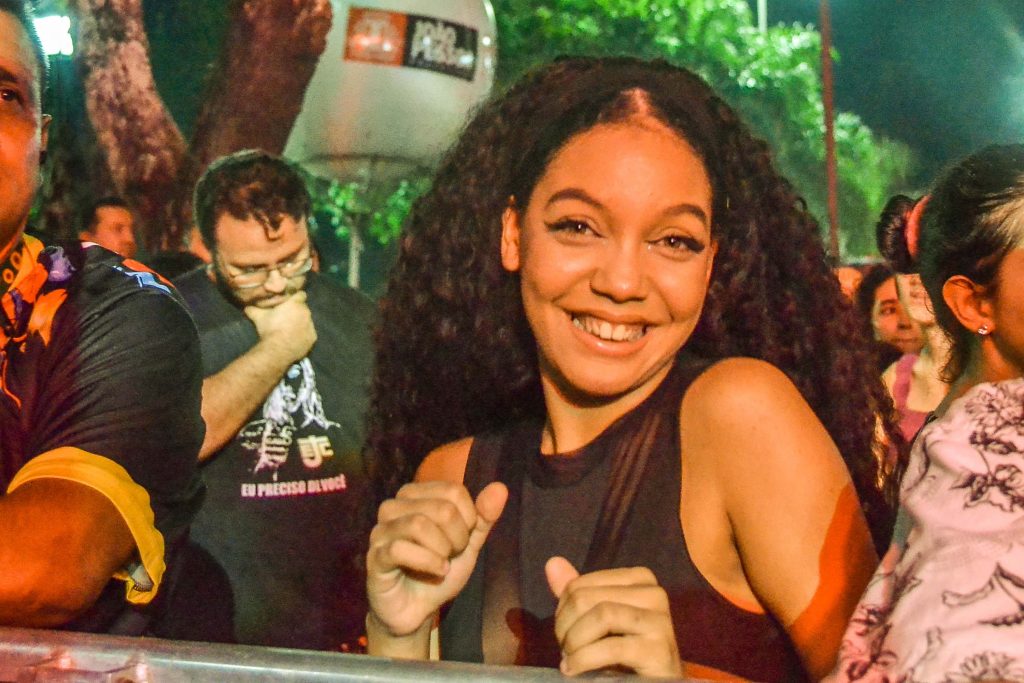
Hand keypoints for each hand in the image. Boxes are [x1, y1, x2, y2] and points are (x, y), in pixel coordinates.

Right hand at [244, 291, 315, 363]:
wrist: (277, 350)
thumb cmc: (269, 329)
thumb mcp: (258, 317)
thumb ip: (253, 309)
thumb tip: (246, 306)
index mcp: (295, 304)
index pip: (300, 294)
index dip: (295, 297)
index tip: (289, 301)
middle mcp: (306, 312)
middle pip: (303, 308)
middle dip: (297, 311)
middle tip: (287, 317)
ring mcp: (311, 326)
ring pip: (307, 321)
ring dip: (301, 323)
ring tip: (290, 329)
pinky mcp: (312, 338)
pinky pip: (309, 334)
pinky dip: (304, 335)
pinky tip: (295, 339)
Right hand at [367, 481, 507, 639]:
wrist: (416, 610)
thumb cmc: (438, 569)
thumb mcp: (467, 543)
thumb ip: (483, 516)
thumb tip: (500, 487)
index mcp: (415, 495)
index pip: (453, 491)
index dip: (468, 518)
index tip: (462, 539)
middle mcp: (393, 507)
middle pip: (441, 508)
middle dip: (457, 538)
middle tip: (451, 555)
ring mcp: (380, 531)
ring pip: (419, 524)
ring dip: (442, 550)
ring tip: (443, 564)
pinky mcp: (374, 557)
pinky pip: (401, 549)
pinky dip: (428, 562)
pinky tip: (435, 572)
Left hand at [546, 557, 681, 677]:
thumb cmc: (625, 653)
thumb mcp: (597, 620)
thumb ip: (577, 593)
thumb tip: (552, 563)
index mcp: (639, 579)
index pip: (581, 584)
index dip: (563, 609)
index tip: (563, 631)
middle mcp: (654, 593)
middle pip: (587, 598)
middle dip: (566, 626)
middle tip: (564, 648)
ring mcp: (660, 621)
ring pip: (601, 615)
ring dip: (575, 641)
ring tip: (569, 659)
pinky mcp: (660, 651)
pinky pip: (611, 647)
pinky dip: (584, 659)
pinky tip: (574, 669)